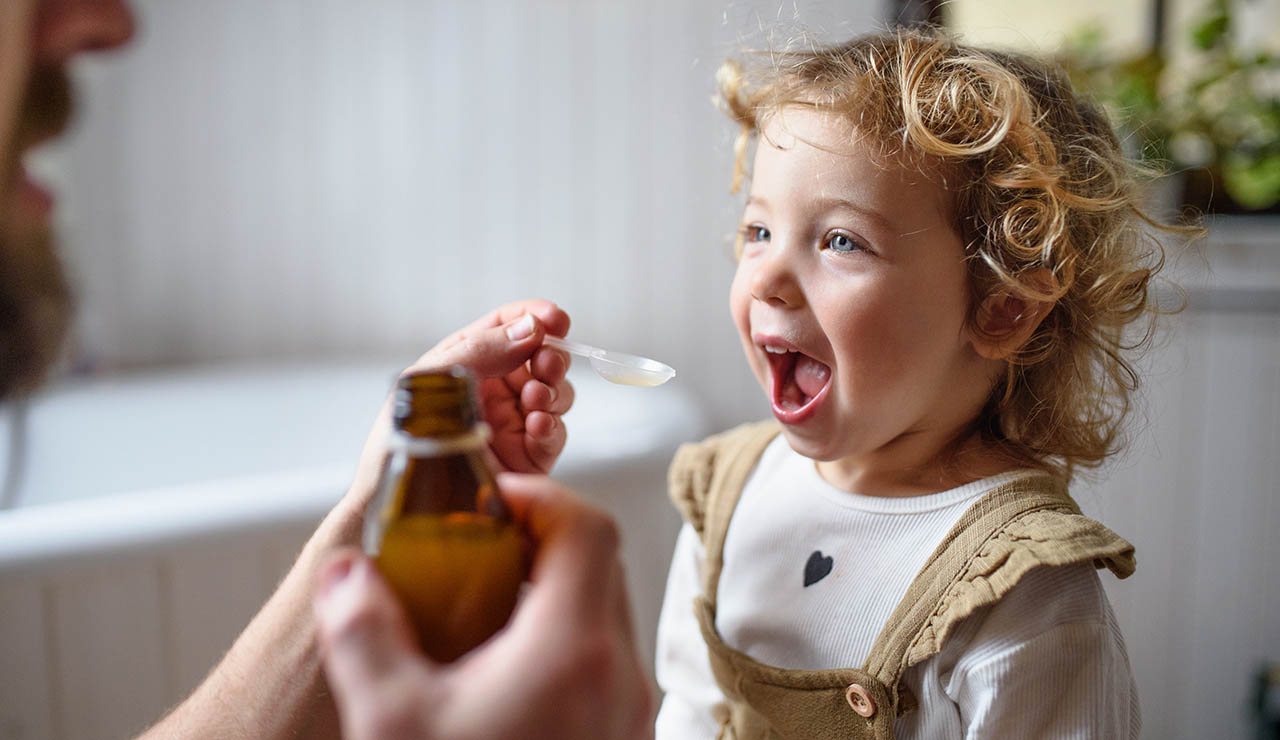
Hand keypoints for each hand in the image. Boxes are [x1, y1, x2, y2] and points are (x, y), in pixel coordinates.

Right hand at [314, 474, 654, 739]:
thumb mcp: (391, 721)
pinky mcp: (622, 737)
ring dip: (550, 590)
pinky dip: (560, 637)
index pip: (586, 526)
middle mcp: (617, 674)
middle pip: (599, 562)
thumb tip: (345, 571)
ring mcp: (629, 710)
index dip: (535, 495)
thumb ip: (363, 633)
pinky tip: (500, 669)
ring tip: (479, 606)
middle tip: (473, 546)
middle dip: (537, 538)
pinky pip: (602, 658)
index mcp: (572, 651)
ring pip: (604, 611)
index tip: (482, 502)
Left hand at [339, 300, 574, 535]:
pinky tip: (536, 426)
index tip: (556, 320)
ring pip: (556, 394)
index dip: (535, 318)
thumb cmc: (404, 436)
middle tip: (546, 364)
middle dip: (551, 357)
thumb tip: (529, 329)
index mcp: (469, 361)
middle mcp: (495, 389)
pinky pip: (554, 434)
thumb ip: (481, 349)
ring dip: (554, 391)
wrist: (402, 500)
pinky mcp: (528, 457)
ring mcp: (514, 422)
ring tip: (535, 400)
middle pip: (541, 358)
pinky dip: (552, 426)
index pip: (508, 326)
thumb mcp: (433, 379)